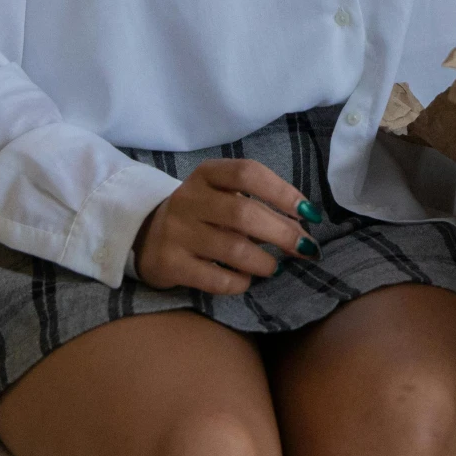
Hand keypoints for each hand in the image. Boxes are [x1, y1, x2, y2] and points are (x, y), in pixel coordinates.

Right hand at [133, 159, 319, 293]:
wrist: (147, 236)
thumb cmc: (202, 215)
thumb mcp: (223, 198)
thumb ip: (259, 207)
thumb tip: (303, 230)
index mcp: (207, 174)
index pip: (248, 173)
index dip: (282, 192)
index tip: (308, 213)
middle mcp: (189, 199)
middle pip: (243, 213)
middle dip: (282, 233)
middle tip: (305, 248)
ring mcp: (176, 231)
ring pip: (232, 248)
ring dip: (263, 261)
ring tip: (273, 267)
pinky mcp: (170, 263)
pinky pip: (214, 278)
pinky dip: (239, 282)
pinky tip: (245, 280)